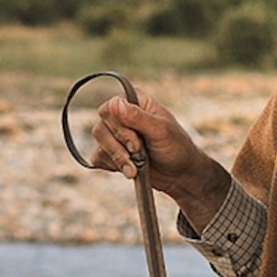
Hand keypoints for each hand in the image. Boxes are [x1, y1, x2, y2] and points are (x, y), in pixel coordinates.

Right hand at [88, 96, 231, 229]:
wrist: (179, 174)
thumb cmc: (176, 147)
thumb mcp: (160, 131)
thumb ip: (138, 117)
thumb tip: (115, 103)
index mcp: (134, 102)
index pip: (110, 108)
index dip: (118, 128)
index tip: (136, 144)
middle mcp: (121, 115)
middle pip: (101, 128)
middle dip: (120, 147)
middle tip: (139, 155)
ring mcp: (114, 135)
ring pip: (99, 144)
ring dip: (118, 160)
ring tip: (135, 168)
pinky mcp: (110, 153)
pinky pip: (97, 158)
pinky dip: (112, 166)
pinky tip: (129, 169)